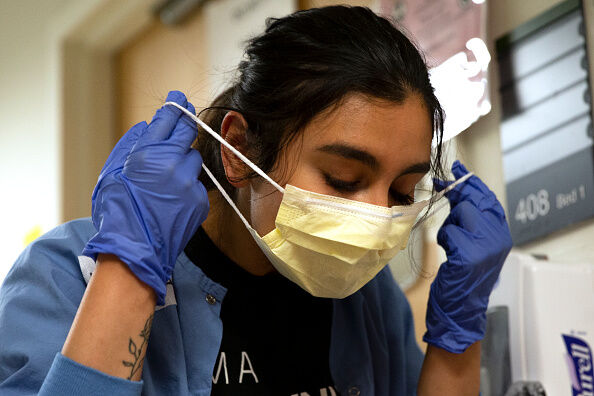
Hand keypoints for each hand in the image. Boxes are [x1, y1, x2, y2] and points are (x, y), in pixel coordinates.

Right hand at [82, 91, 208, 304]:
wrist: (133, 251)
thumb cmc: (116, 212)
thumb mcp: (112, 173)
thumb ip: (129, 145)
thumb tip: (145, 126)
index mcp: (148, 154)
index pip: (170, 119)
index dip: (176, 107)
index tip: (180, 100)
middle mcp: (172, 164)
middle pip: (189, 133)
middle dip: (185, 127)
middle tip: (183, 124)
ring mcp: (189, 184)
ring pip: (193, 160)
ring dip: (182, 163)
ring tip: (165, 181)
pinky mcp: (199, 201)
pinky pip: (196, 184)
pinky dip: (186, 187)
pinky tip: (171, 201)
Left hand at [423, 161, 511, 352]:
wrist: (461, 311)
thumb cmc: (463, 278)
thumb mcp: (474, 246)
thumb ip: (472, 222)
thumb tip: (457, 193)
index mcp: (502, 234)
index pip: (488, 199)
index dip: (471, 182)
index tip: (456, 167)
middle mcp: (498, 238)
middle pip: (473, 203)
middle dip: (454, 195)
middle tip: (438, 185)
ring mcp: (486, 247)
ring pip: (460, 215)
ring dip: (449, 226)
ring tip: (453, 244)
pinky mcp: (469, 256)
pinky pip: (451, 233)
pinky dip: (446, 240)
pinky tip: (450, 253)